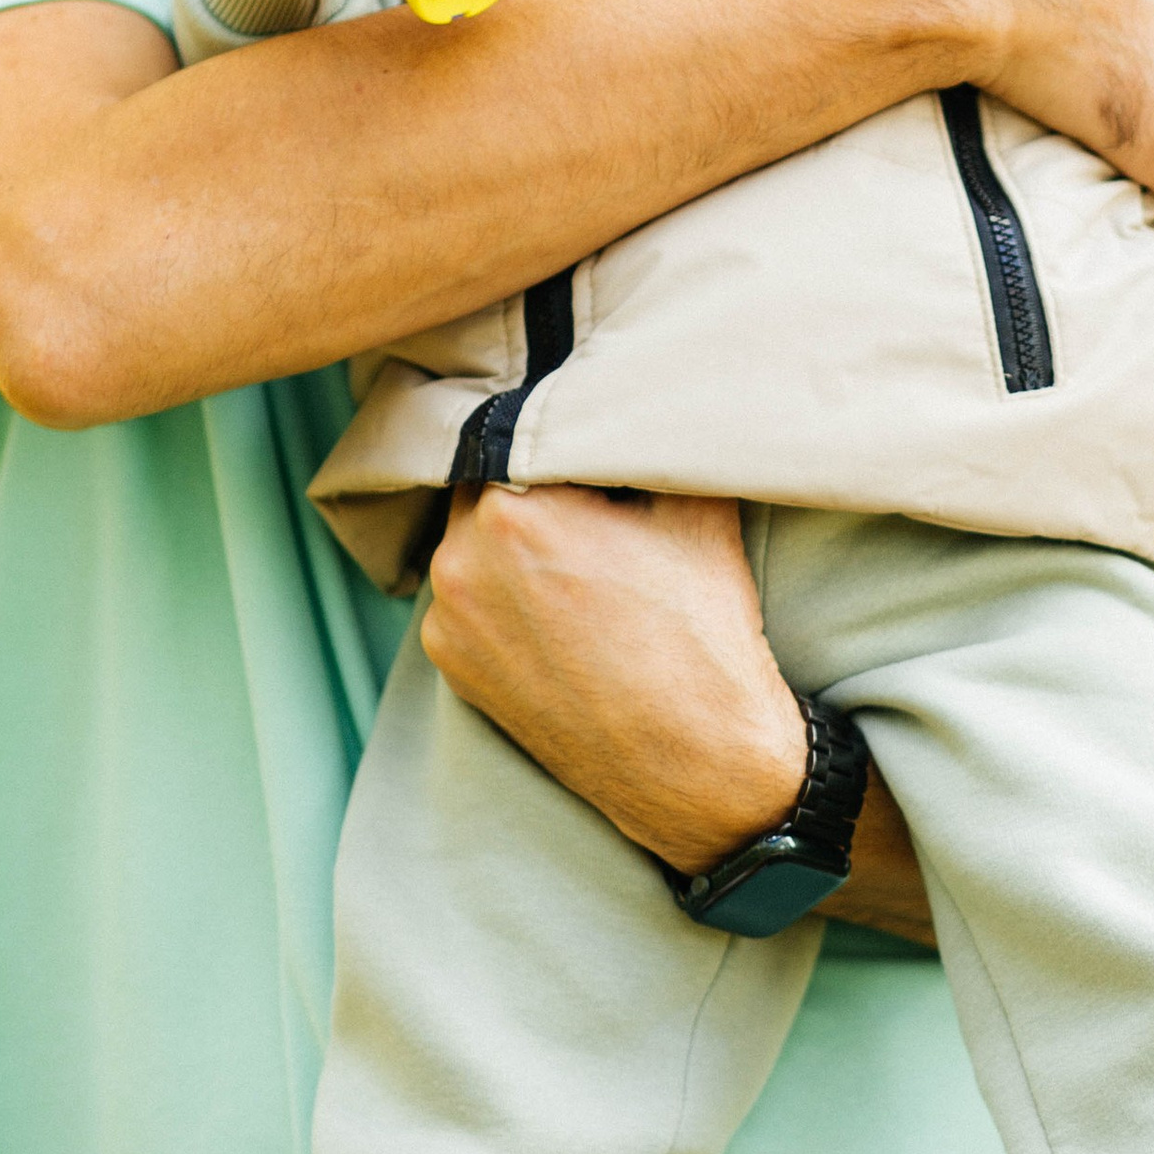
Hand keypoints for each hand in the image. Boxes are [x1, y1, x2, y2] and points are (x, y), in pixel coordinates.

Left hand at [420, 484, 932, 940]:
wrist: (700, 765)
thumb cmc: (704, 635)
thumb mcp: (698, 506)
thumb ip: (653, 435)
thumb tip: (642, 388)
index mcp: (512, 509)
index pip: (520, 434)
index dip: (561, 436)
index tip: (593, 454)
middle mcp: (459, 563)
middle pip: (489, 487)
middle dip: (534, 489)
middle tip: (596, 511)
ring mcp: (448, 622)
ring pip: (473, 546)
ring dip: (513, 544)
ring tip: (581, 569)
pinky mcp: (452, 669)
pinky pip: (468, 603)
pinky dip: (502, 598)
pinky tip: (561, 615)